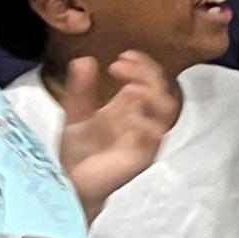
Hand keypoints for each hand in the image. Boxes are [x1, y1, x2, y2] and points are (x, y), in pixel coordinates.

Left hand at [52, 50, 179, 216]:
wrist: (71, 181)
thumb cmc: (78, 150)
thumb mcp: (75, 112)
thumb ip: (81, 88)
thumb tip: (84, 59)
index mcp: (131, 105)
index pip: (149, 78)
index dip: (142, 64)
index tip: (123, 56)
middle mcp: (143, 118)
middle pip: (162, 88)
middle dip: (146, 73)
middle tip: (120, 66)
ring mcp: (146, 136)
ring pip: (167, 109)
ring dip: (153, 93)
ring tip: (132, 86)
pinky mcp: (144, 155)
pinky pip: (155, 136)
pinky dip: (144, 122)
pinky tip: (127, 115)